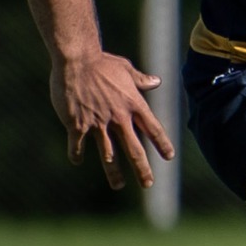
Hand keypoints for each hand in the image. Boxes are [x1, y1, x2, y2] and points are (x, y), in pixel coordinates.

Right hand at [49, 52, 174, 189]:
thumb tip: (156, 82)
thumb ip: (140, 79)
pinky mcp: (77, 124)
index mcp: (134, 104)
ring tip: (118, 186)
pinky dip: (76, 154)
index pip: (153, 129)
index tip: (169, 157)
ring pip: (108, 154)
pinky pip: (77, 145)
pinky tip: (77, 160)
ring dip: (113, 172)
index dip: (162, 144)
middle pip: (134, 149)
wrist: (76, 60)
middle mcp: (119, 117)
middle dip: (142, 169)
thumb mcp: (125, 69)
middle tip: (148, 184)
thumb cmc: (102, 62)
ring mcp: (98, 123)